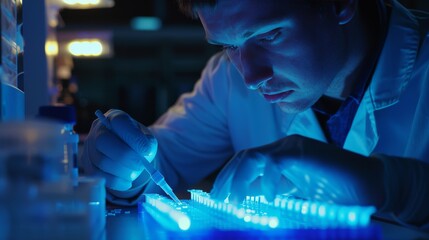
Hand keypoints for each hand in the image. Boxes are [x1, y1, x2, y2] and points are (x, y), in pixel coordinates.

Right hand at [80, 109, 157, 190]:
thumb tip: (144, 152)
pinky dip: (116, 182)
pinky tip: (127, 181)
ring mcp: (89, 146)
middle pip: (103, 141)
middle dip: (125, 156)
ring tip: (135, 172)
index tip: (147, 151)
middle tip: (140, 165)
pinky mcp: (87, 163)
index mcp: (116, 117)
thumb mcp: (147, 140)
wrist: (127, 153)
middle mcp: (98, 129)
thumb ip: (148, 143)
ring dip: (122, 171)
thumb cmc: (137, 144)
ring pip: (101, 161)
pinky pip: (98, 175)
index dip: (134, 137)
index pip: (120, 122)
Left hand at [211, 135, 384, 207]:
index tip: (217, 200)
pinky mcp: (303, 150)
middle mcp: (282, 148)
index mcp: (278, 158)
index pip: (245, 164)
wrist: (368, 186)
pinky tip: (269, 197)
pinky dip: (267, 180)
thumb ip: (271, 192)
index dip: (228, 180)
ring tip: (235, 201)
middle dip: (226, 180)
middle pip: (243, 158)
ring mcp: (292, 147)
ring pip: (253, 156)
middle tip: (217, 201)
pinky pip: (275, 160)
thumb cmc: (332, 192)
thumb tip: (245, 200)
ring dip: (239, 179)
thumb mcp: (292, 194)